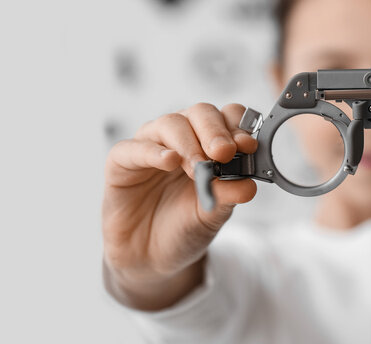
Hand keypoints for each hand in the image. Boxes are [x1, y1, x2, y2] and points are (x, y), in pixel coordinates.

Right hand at [102, 103, 257, 309]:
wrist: (150, 257)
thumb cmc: (182, 228)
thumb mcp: (212, 215)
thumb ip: (229, 196)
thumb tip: (249, 185)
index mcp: (208, 144)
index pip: (226, 118)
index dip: (238, 127)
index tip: (248, 146)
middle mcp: (180, 139)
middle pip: (200, 113)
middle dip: (215, 131)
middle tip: (224, 152)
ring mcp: (150, 146)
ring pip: (170, 124)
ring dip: (188, 143)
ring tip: (198, 168)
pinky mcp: (121, 162)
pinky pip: (133, 148)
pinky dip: (152, 152)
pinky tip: (168, 161)